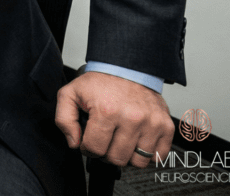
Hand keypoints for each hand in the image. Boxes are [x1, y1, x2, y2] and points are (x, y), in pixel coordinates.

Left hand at [55, 71, 173, 167]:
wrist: (127, 68)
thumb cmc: (101, 82)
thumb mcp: (70, 94)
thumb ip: (64, 120)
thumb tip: (75, 143)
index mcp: (106, 111)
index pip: (94, 149)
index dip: (87, 148)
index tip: (89, 141)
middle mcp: (132, 118)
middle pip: (117, 158)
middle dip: (106, 153)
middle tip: (105, 140)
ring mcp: (151, 123)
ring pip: (138, 161)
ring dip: (127, 155)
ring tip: (120, 141)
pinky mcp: (166, 126)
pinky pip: (158, 156)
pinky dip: (147, 154)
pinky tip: (136, 141)